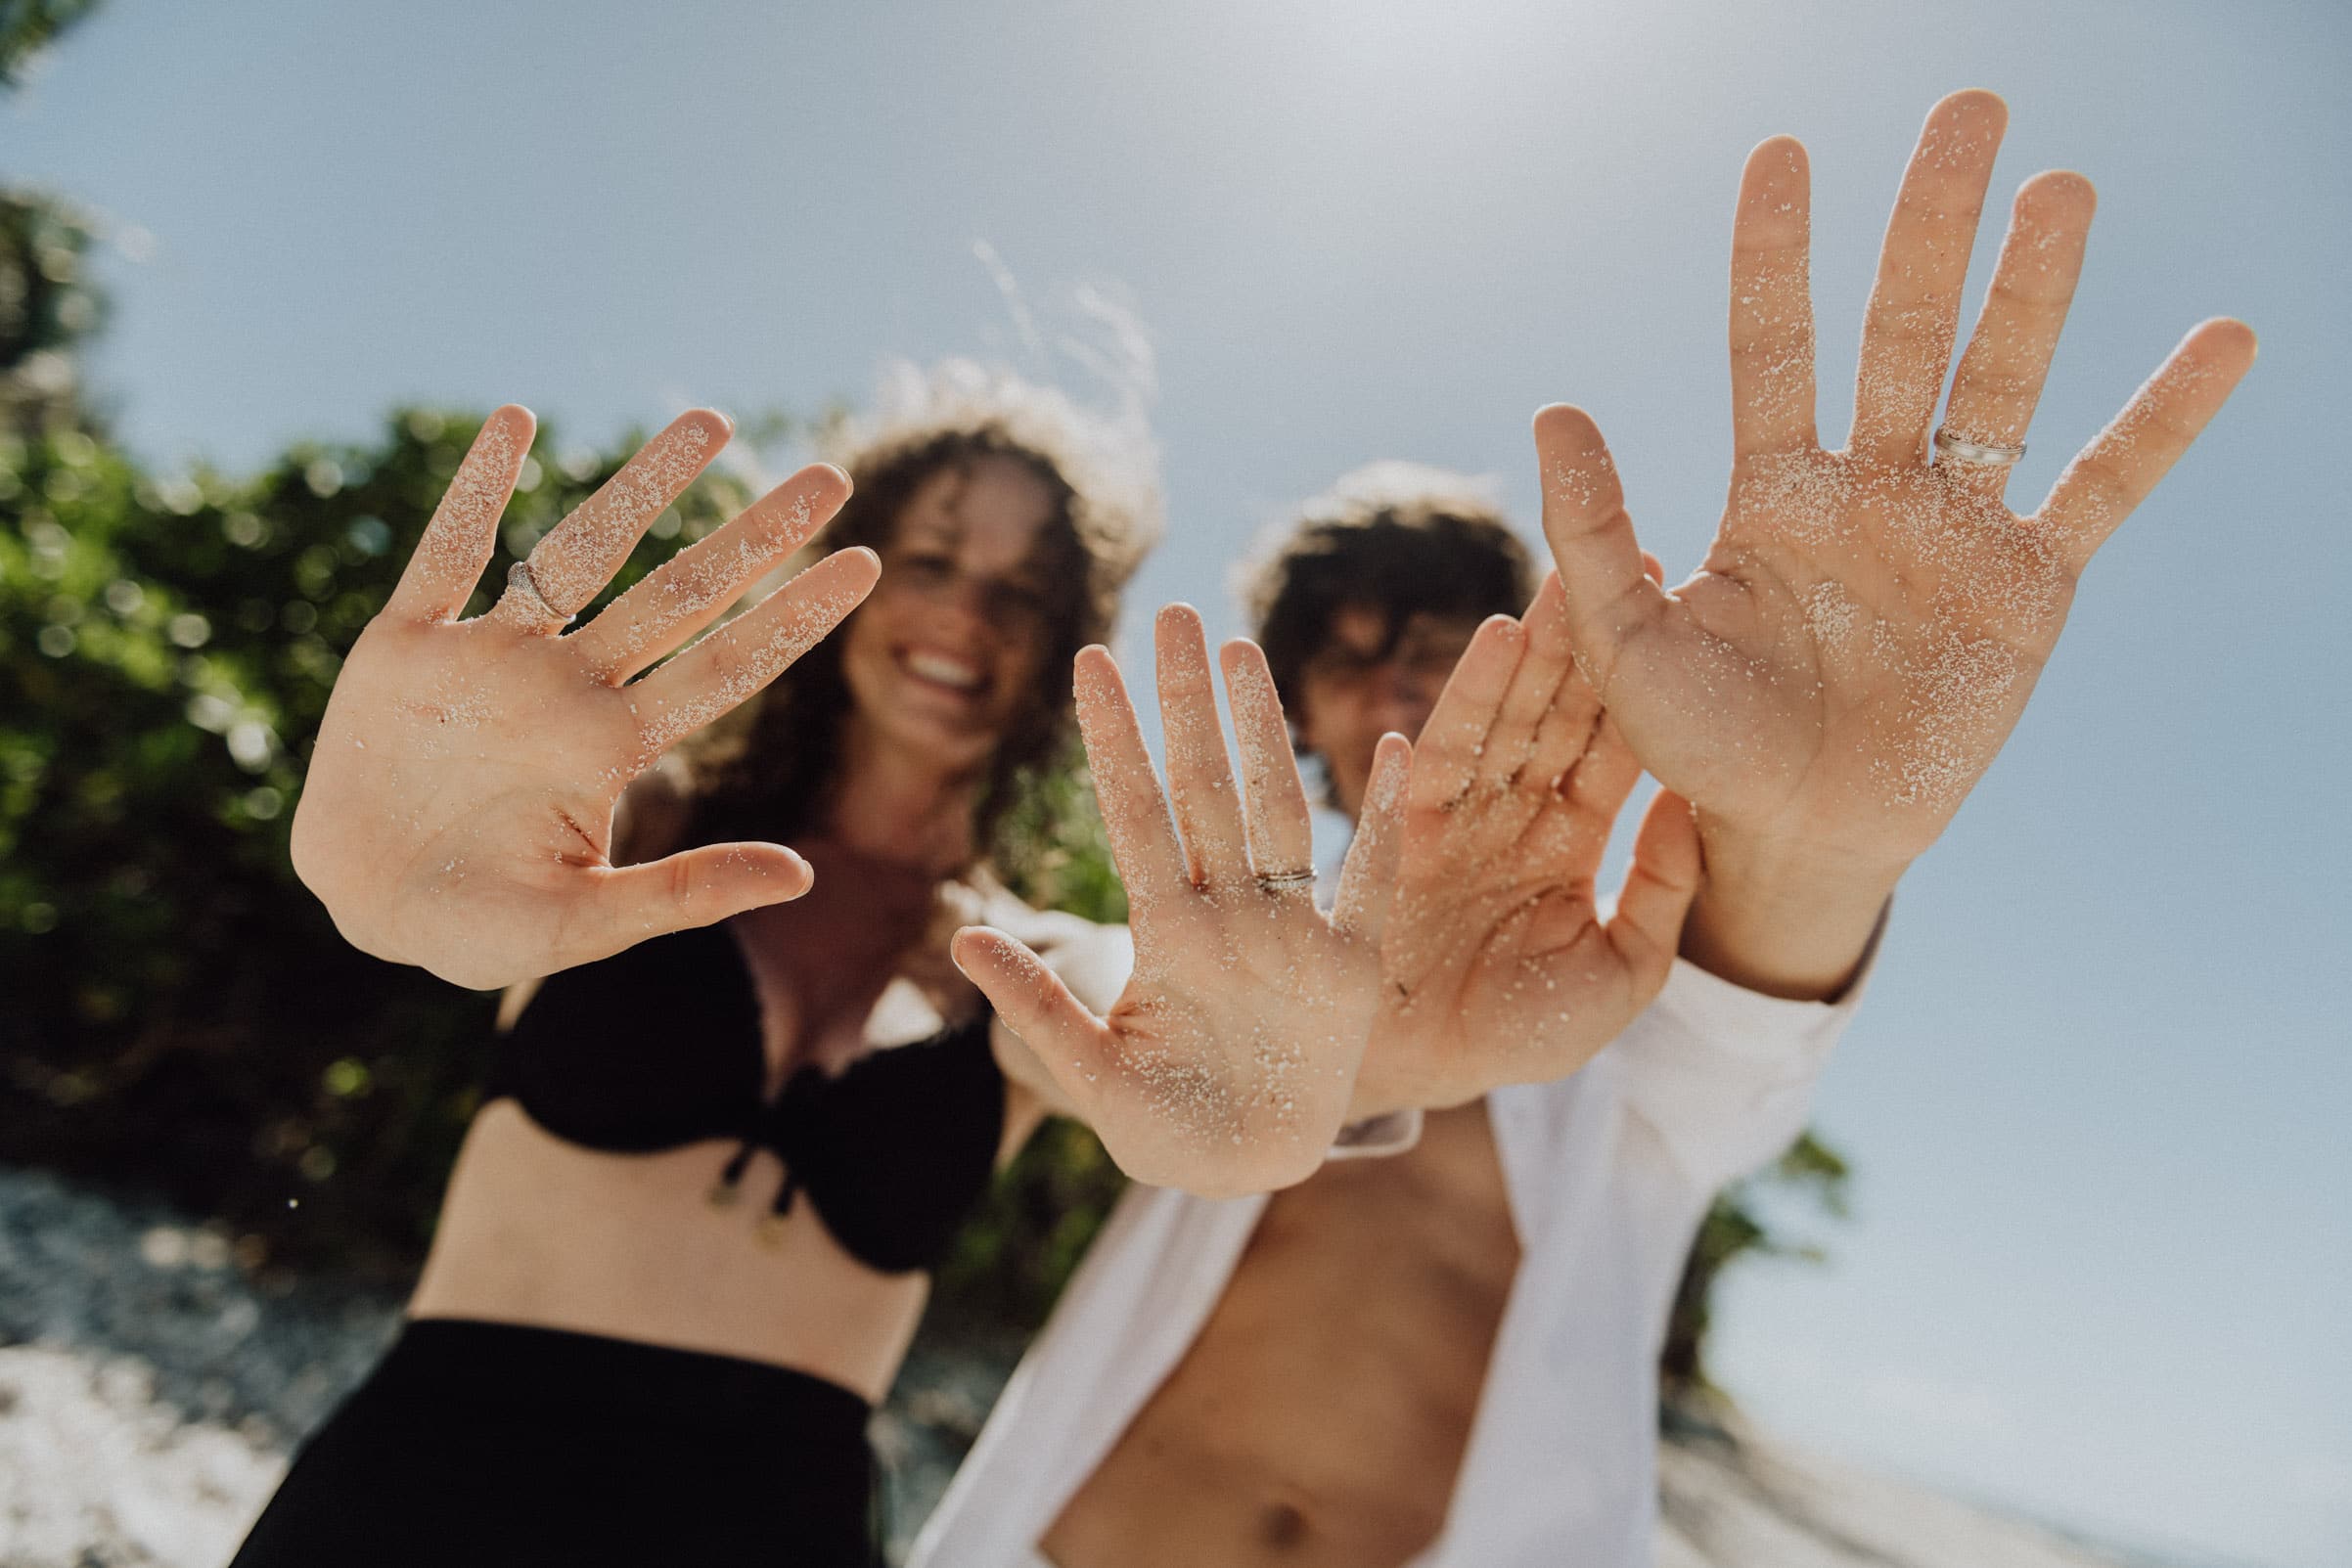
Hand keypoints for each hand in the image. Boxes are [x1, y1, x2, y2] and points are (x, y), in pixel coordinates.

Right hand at [290, 405, 879, 989]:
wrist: (364, 910)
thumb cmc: (479, 928)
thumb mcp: (584, 926)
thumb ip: (685, 894)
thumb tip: (804, 876)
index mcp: (612, 748)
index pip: (727, 667)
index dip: (793, 618)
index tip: (866, 566)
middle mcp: (566, 687)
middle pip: (680, 594)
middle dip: (754, 536)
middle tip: (831, 477)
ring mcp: (489, 657)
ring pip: (579, 552)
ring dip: (643, 486)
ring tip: (713, 420)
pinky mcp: (404, 646)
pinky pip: (444, 553)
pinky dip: (474, 489)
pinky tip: (515, 420)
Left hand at [951, 606, 1393, 1196]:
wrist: (1241, 1173)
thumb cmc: (1163, 1129)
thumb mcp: (1091, 1079)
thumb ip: (1040, 1011)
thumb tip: (962, 939)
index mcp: (1166, 937)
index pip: (1134, 816)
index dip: (1114, 740)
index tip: (1089, 658)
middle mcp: (1228, 917)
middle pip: (1205, 789)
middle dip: (1186, 703)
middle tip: (1172, 612)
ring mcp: (1291, 935)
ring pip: (1276, 811)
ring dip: (1262, 731)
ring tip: (1241, 649)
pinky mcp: (1352, 970)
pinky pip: (1372, 882)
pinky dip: (1385, 819)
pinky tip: (1397, 747)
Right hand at [1352, 576, 1702, 1115]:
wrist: (1421, 1068)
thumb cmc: (1518, 1033)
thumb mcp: (1621, 976)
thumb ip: (1662, 898)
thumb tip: (1688, 809)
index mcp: (1569, 841)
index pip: (1613, 749)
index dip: (1647, 689)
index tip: (1685, 618)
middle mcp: (1514, 813)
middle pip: (1560, 712)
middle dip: (1595, 641)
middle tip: (1635, 562)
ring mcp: (1459, 814)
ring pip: (1508, 715)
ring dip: (1538, 650)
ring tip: (1571, 583)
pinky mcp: (1407, 825)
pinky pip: (1443, 751)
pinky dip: (1468, 696)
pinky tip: (1496, 641)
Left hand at [1535, 90, 2253, 988]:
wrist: (1797, 838)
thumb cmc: (1701, 748)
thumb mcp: (1627, 646)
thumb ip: (1595, 533)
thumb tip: (1553, 408)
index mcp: (1771, 492)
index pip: (1774, 344)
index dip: (1777, 253)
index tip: (1783, 153)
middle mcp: (1867, 487)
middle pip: (1904, 331)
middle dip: (1930, 226)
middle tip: (1965, 109)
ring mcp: (1952, 528)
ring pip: (1999, 382)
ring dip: (2034, 288)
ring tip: (2059, 188)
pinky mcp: (2027, 585)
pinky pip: (2102, 487)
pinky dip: (2162, 421)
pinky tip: (2224, 339)